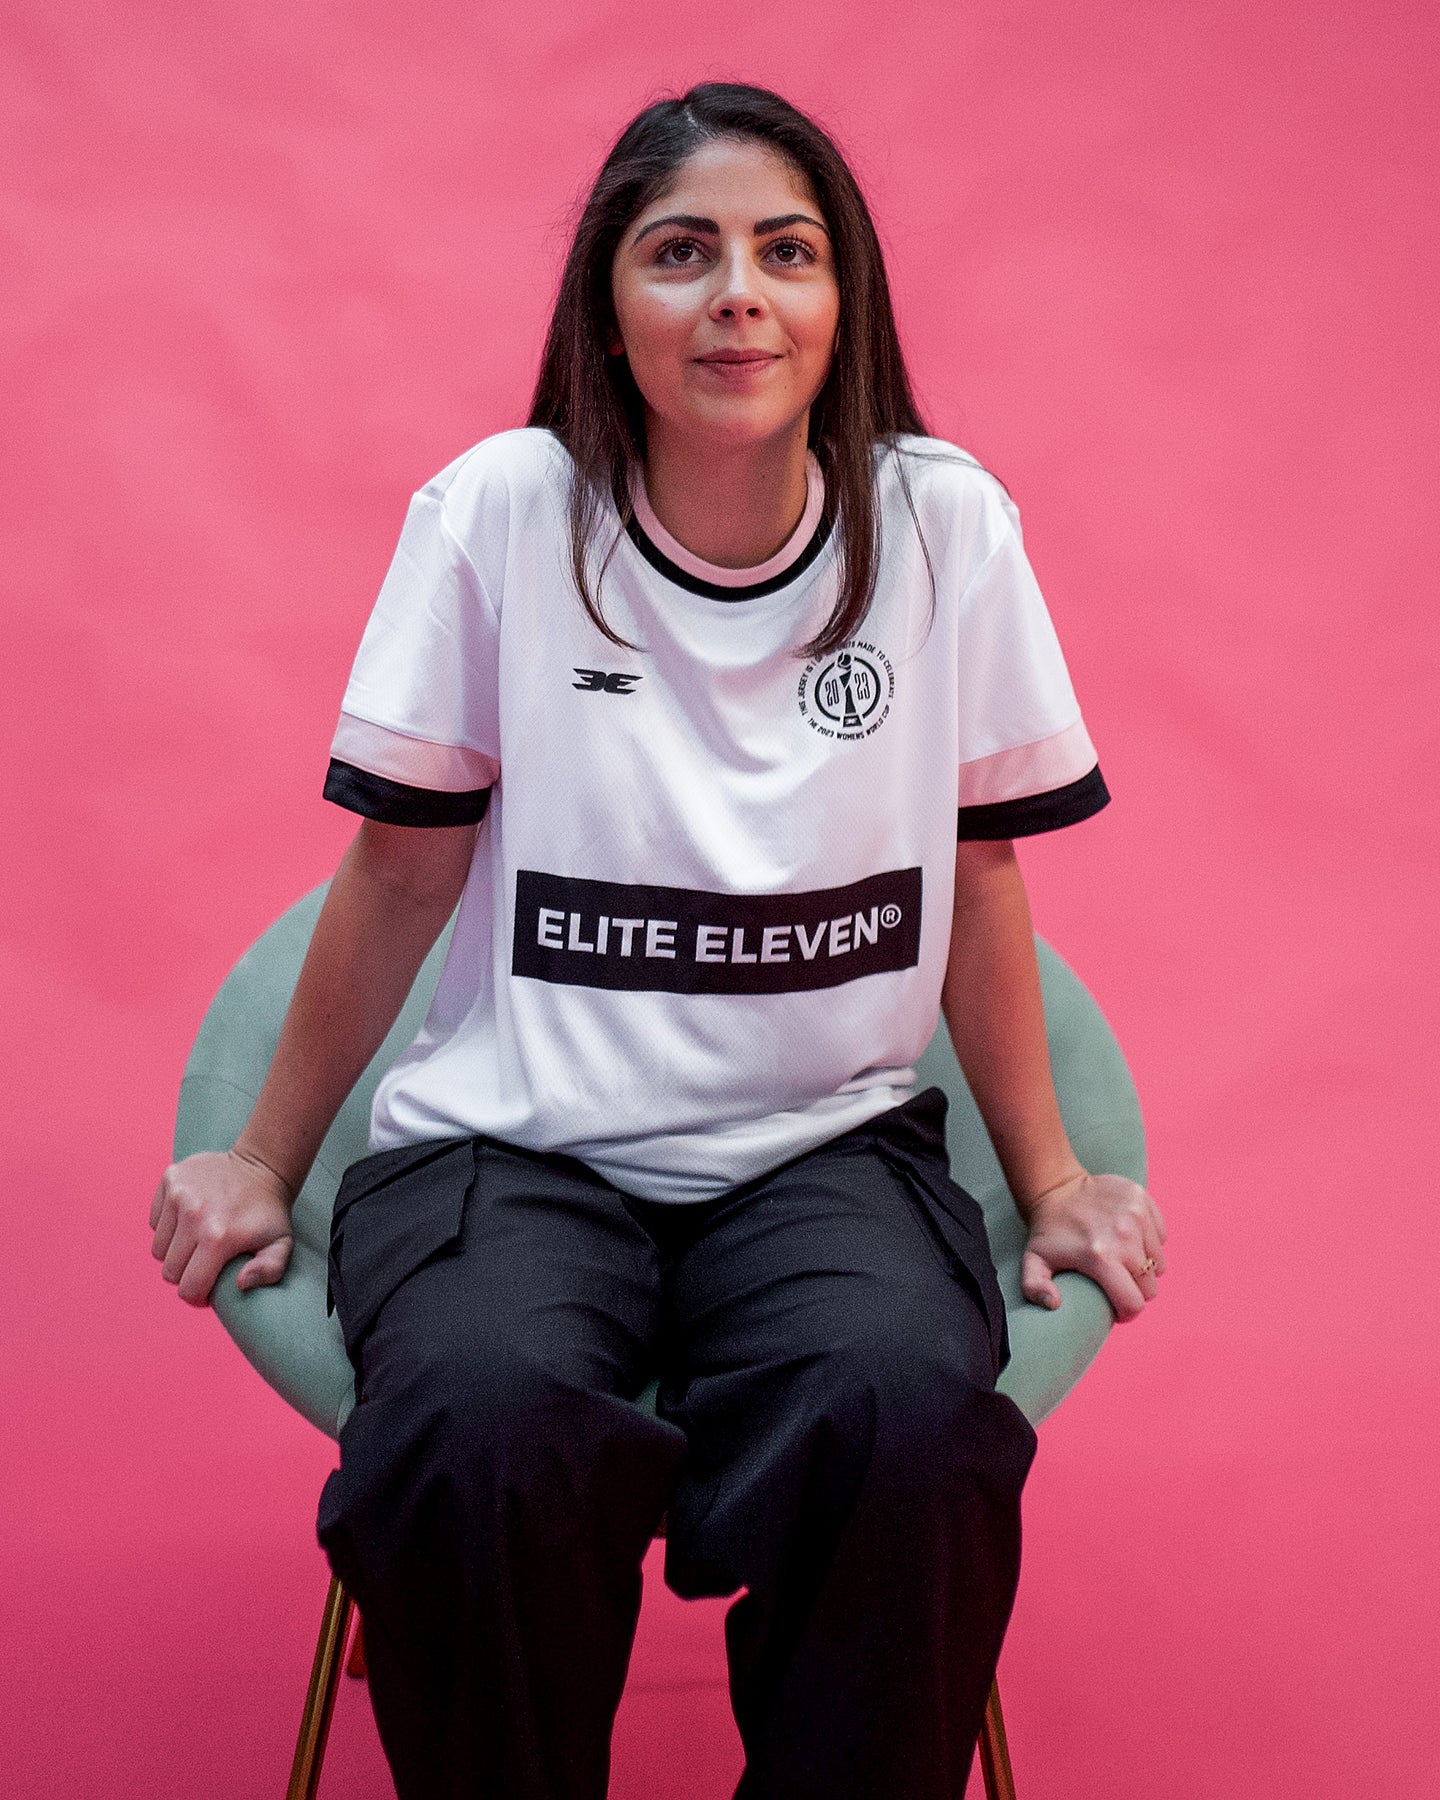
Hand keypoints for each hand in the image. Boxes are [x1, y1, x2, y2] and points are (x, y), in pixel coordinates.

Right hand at [150, 1148, 294, 1306]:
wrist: (262, 1165)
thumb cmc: (269, 1212)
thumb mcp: (281, 1244)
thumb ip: (269, 1271)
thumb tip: (240, 1283)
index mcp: (218, 1236)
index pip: (189, 1287)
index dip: (198, 1295)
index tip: (208, 1287)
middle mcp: (193, 1214)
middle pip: (170, 1270)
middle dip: (186, 1274)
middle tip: (204, 1262)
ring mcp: (178, 1194)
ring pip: (159, 1248)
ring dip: (175, 1251)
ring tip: (197, 1240)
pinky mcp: (170, 1178)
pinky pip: (155, 1221)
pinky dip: (167, 1227)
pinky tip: (189, 1219)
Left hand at [1019, 1171, 1166, 1321]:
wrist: (1056, 1187)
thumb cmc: (1047, 1230)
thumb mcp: (1033, 1260)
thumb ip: (1034, 1287)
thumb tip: (1054, 1304)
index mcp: (1100, 1257)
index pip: (1134, 1302)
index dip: (1127, 1312)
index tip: (1117, 1307)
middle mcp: (1124, 1236)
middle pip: (1150, 1286)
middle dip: (1136, 1291)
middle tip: (1119, 1283)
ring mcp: (1136, 1216)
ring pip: (1158, 1262)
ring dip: (1144, 1266)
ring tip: (1123, 1259)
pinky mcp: (1143, 1200)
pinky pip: (1160, 1236)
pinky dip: (1150, 1243)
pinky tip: (1130, 1239)